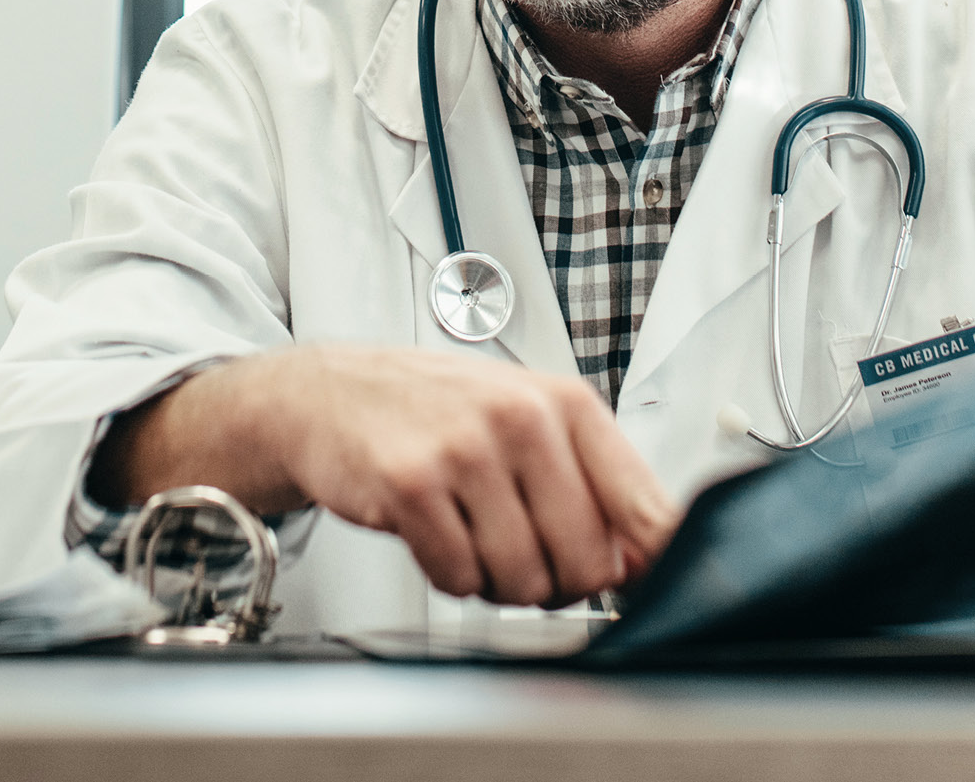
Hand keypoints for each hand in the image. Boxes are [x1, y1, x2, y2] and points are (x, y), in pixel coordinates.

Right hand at [90, 344, 675, 606]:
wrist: (329, 392)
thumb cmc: (435, 410)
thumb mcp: (526, 422)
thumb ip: (592, 485)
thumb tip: (642, 563)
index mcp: (566, 403)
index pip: (645, 509)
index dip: (645, 566)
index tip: (630, 581)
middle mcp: (521, 419)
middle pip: (588, 563)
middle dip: (558, 582)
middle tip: (525, 558)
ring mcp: (465, 450)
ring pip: (523, 579)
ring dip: (497, 581)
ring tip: (471, 537)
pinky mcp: (411, 484)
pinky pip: (460, 578)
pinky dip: (450, 575)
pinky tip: (434, 535)